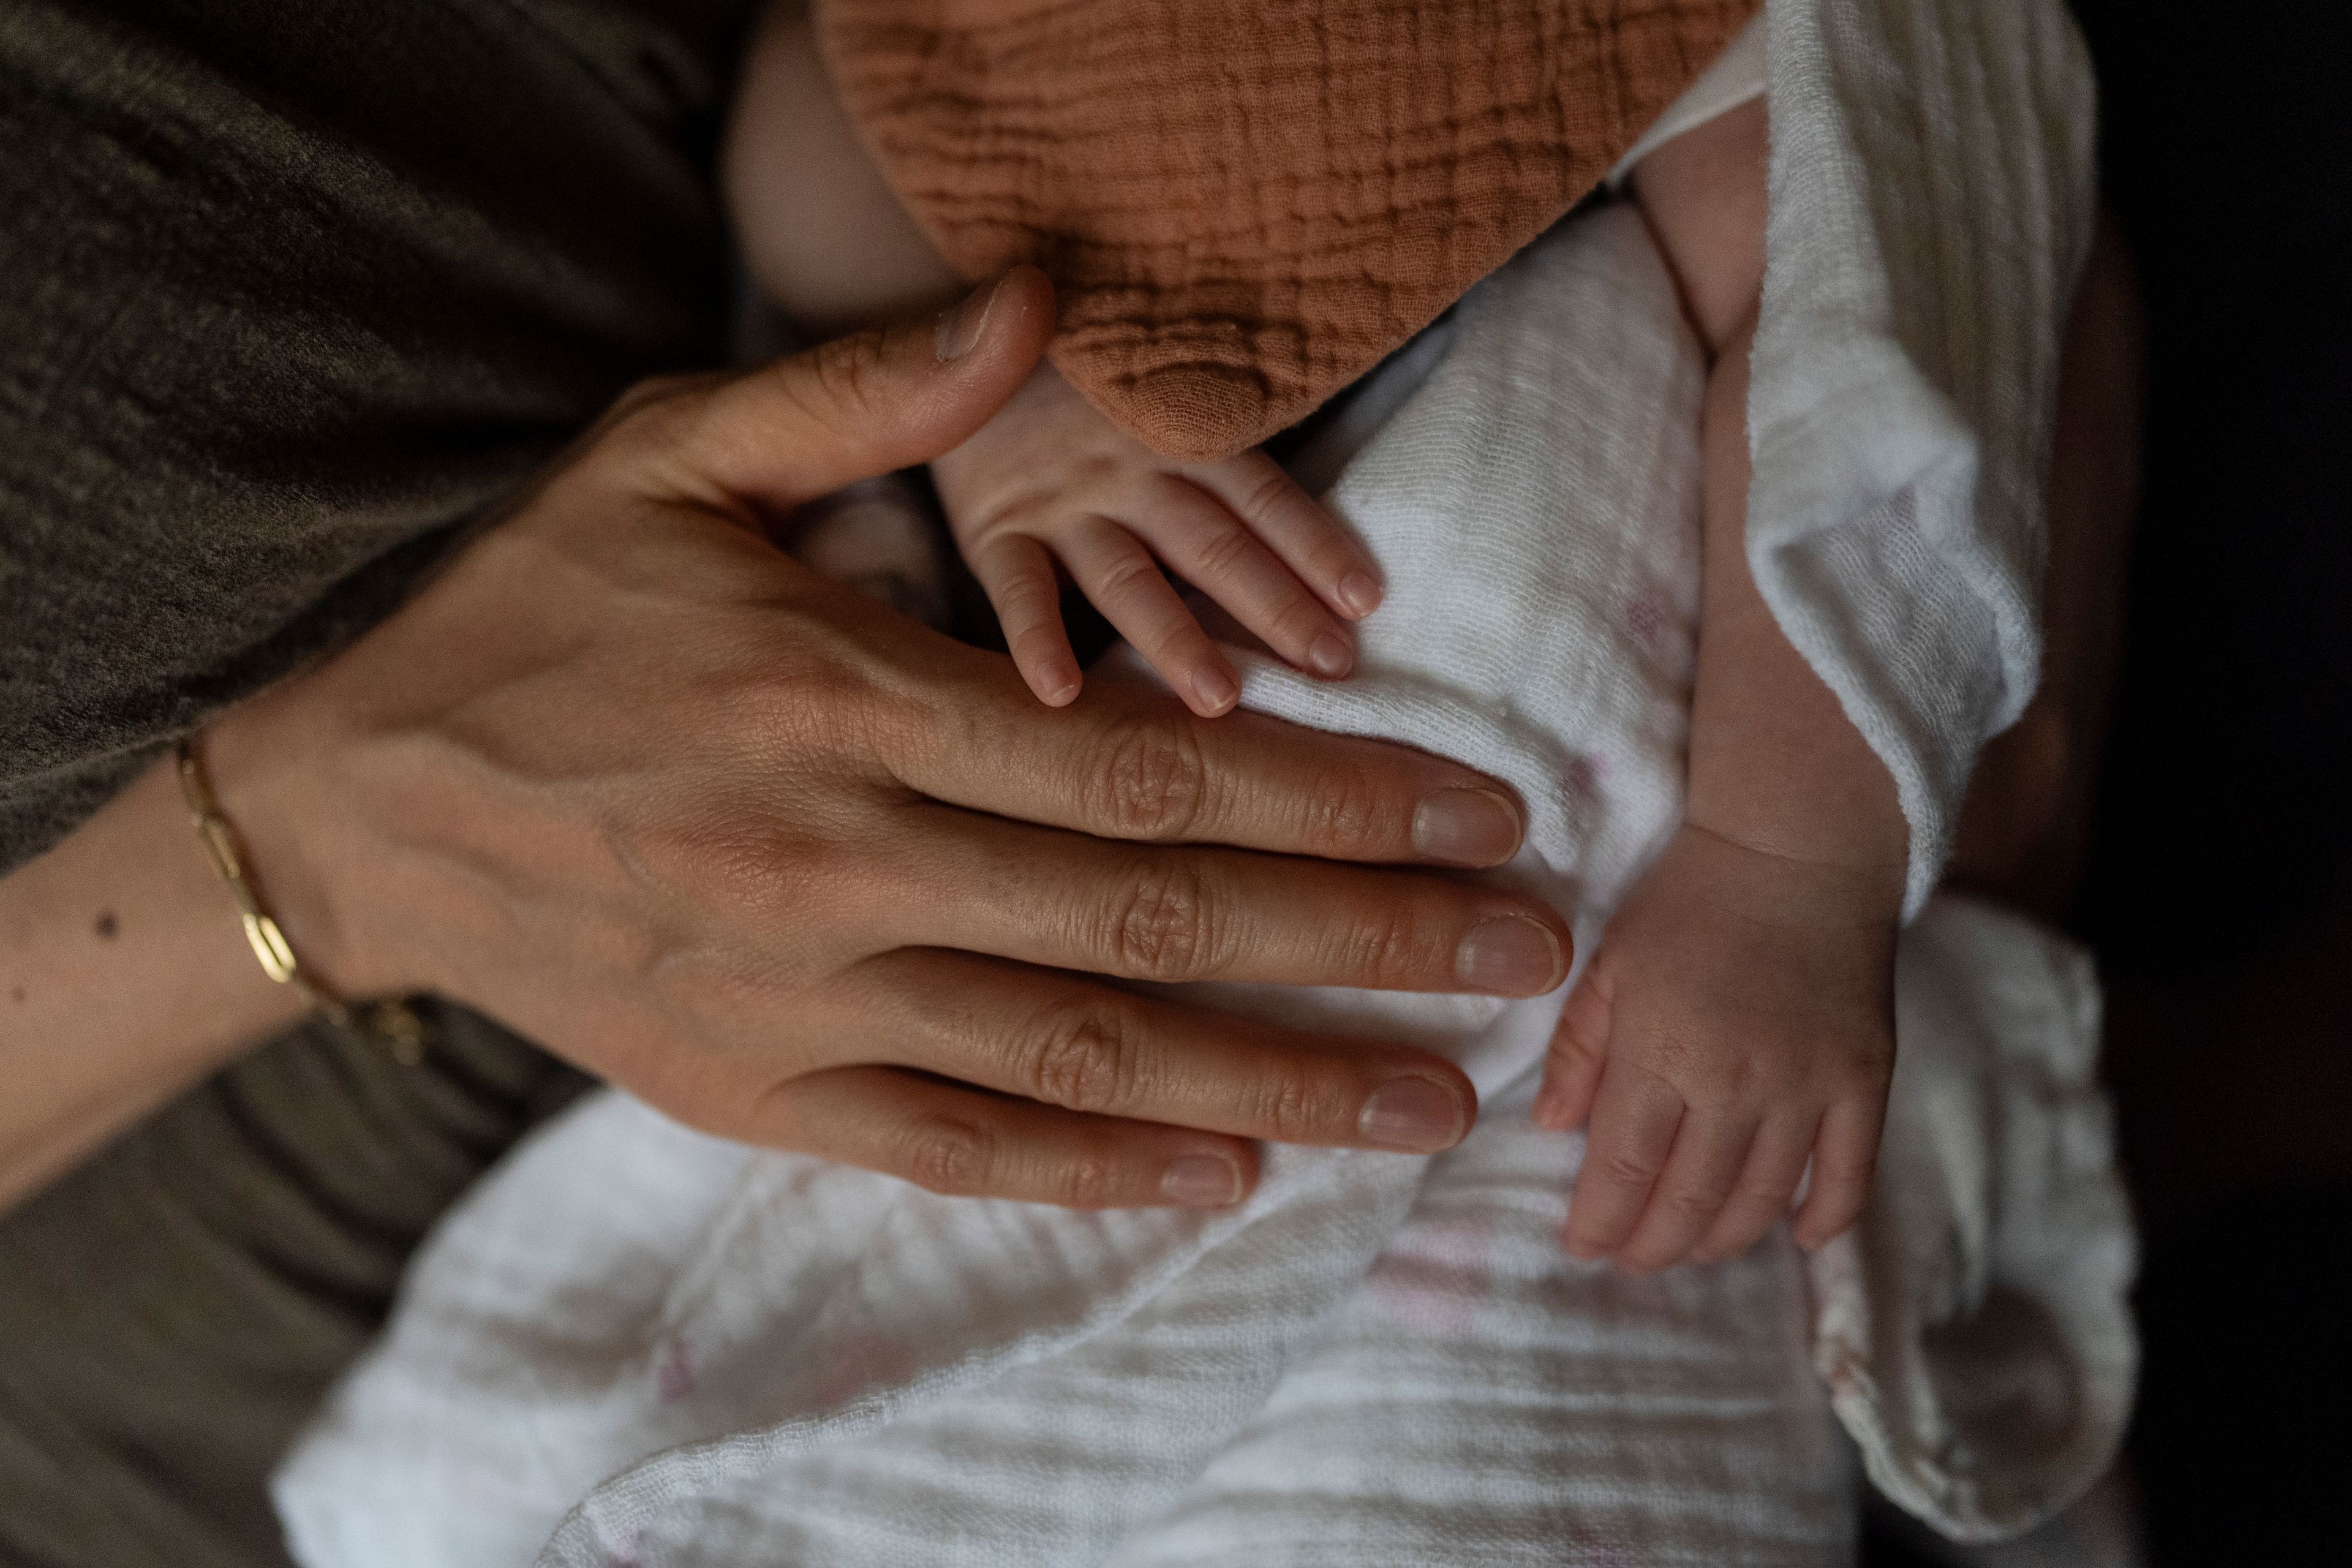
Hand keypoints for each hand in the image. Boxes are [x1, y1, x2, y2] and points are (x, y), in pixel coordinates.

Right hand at [203, 269, 1573, 1210]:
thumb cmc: (538, 618)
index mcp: (844, 701)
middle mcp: (839, 863)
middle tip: (1526, 955)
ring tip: (1433, 1101)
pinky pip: (952, 1148)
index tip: (1479, 809)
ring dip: (1278, 1078)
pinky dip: (1094, 1169)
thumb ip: (863, 392)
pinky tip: (1226, 1171)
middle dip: (1362, 938)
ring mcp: (799, 998)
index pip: (1146, 761)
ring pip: (1080, 1049)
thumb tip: (1036, 300)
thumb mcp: (673, 460)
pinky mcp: (755, 1091)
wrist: (366, 802)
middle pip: (1152, 910)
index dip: (1334, 791)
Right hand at [930, 360, 1384, 716]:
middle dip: (1275, 608)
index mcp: (1182, 438)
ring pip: (1128, 578)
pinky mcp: (995, 528)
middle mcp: (1129, 472)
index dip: (1315, 545)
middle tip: (1332, 668)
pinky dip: (1035, 641)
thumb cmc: (1086, 383)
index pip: (1262, 497)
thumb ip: (1219, 448)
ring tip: (1222, 700)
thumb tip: (1312, 533)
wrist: (965, 337)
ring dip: (1175, 639)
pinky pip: (1016, 590)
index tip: (1368, 601)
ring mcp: (1061, 503)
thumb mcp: (1158, 392)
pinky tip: (1060, 695)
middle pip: (1213, 545)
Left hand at [1534, 823, 1896, 1270]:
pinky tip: (1797, 1239)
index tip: (1583, 1247)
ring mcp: (1808, 1085)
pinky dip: (1825, 1219)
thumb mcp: (1610, 963)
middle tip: (1633, 1259)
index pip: (1623, 1169)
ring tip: (1693, 1247)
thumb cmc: (1688, 900)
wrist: (1797, 845)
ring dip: (1723, 1238)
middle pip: (1690, 1199)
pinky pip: (1850, 1174)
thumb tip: (1552, 1130)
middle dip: (1654, 1245)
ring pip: (1763, 1200)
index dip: (1601, 1222)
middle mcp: (1736, 1081)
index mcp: (1661, 1050)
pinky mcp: (1865, 1079)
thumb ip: (1579, 1049)